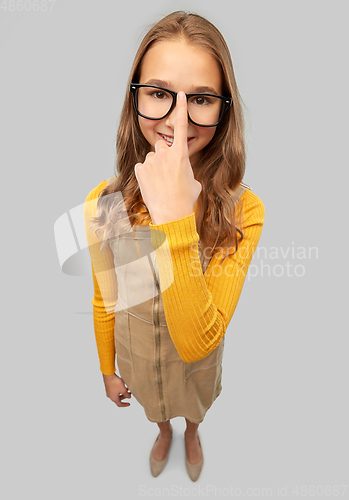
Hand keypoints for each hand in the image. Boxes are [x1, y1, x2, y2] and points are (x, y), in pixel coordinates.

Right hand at [102, 373, 131, 406]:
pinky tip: (122, 385)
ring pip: (117, 394)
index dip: (125, 404)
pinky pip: (114, 390)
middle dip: (124, 396)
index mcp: (113, 398)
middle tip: (129, 394)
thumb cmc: (115, 383)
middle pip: (118, 399)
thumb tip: (129, 397)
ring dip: (122, 392)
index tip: (129, 404)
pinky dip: (119, 389)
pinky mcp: (108, 387)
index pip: (119, 404)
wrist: (109, 376)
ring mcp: (108, 391)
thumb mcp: (123, 390)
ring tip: (127, 388)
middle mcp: (110, 396)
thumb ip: (127, 394)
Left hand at [134, 91, 201, 224]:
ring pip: (152, 158)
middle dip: (164, 155)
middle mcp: (165, 154)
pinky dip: (146, 175)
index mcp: (181, 155)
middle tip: (168, 173)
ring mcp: (151, 161)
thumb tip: (183, 173)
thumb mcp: (194, 182)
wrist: (172, 214)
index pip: (182, 126)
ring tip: (161, 184)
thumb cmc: (186, 199)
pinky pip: (143, 167)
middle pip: (162, 145)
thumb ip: (187, 170)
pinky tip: (152, 186)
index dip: (181, 109)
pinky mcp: (140, 170)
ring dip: (155, 167)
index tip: (180, 95)